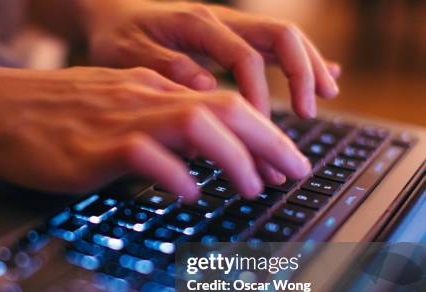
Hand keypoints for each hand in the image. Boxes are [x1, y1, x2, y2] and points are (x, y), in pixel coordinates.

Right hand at [0, 66, 310, 200]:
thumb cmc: (46, 113)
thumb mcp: (108, 105)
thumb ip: (147, 119)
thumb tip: (184, 151)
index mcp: (147, 87)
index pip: (220, 102)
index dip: (261, 131)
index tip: (283, 159)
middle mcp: (142, 97)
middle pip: (224, 108)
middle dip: (269, 142)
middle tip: (294, 172)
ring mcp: (120, 118)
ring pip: (197, 125)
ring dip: (235, 157)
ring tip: (255, 187)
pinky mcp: (95, 146)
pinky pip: (148, 155)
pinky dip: (177, 175)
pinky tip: (190, 193)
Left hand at [82, 0, 340, 117]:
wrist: (108, 14)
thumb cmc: (114, 38)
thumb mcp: (128, 55)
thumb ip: (167, 69)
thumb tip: (208, 88)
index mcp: (197, 25)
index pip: (245, 58)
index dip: (259, 95)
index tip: (260, 131)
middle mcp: (220, 20)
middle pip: (280, 36)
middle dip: (302, 73)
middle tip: (310, 113)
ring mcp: (228, 26)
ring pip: (283, 38)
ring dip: (309, 66)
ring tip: (329, 96)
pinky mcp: (229, 37)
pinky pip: (273, 46)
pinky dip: (298, 62)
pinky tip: (321, 78)